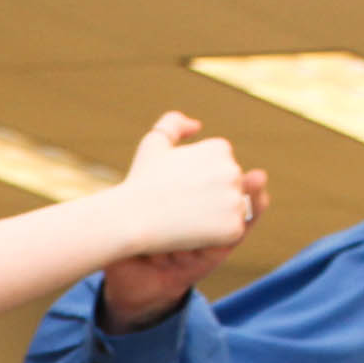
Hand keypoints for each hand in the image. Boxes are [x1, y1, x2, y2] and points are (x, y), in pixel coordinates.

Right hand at [117, 111, 259, 260]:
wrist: (129, 218)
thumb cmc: (140, 182)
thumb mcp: (154, 144)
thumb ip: (174, 124)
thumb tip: (197, 126)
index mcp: (220, 148)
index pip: (222, 170)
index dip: (199, 183)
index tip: (179, 187)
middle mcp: (232, 170)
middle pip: (231, 190)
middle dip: (211, 199)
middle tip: (181, 204)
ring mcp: (234, 200)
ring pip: (234, 211)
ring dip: (215, 218)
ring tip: (186, 218)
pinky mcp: (233, 228)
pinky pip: (232, 233)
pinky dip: (215, 238)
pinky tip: (193, 233)